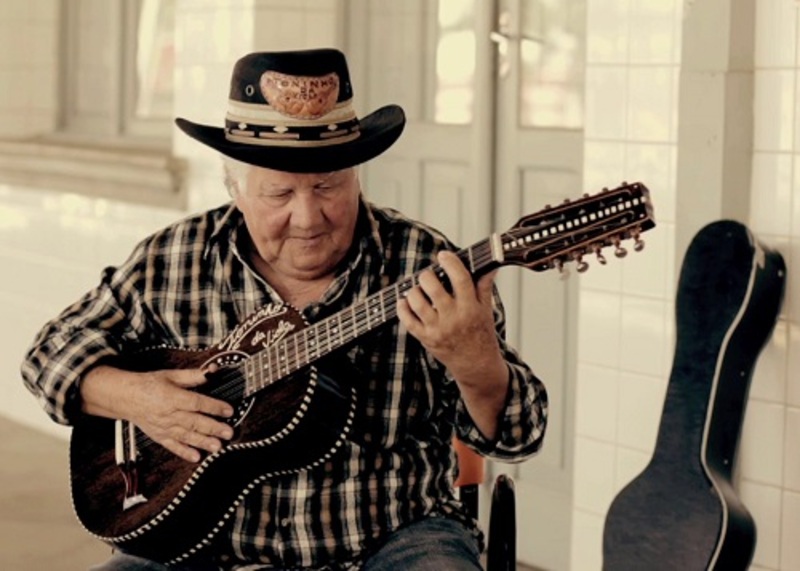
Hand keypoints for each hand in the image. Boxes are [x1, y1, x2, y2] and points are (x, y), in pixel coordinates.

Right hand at [81, 366, 234, 462]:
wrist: (125, 398)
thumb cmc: (149, 385)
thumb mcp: (170, 375)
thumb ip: (192, 376)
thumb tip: (211, 371)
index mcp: (172, 397)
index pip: (197, 402)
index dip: (214, 407)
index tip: (229, 410)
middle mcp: (168, 414)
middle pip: (194, 422)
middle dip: (213, 428)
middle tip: (229, 433)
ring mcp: (163, 427)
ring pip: (186, 436)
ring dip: (203, 442)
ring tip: (218, 447)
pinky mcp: (159, 436)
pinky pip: (173, 446)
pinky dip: (184, 452)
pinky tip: (196, 457)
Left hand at [396, 251, 503, 383]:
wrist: (476, 364)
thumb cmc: (481, 334)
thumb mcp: (486, 309)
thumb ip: (484, 285)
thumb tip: (491, 264)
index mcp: (471, 308)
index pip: (460, 279)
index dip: (450, 263)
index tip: (443, 255)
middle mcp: (453, 318)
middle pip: (433, 288)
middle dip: (427, 276)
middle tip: (428, 276)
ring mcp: (437, 329)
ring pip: (417, 302)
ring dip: (414, 291)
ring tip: (418, 289)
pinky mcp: (425, 338)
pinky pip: (407, 320)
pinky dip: (403, 308)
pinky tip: (405, 302)